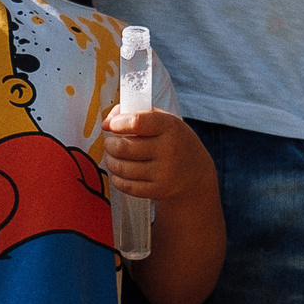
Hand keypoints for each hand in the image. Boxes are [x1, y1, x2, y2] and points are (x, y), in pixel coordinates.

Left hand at [101, 108, 215, 203]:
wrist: (196, 172)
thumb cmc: (173, 141)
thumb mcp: (164, 121)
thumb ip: (136, 113)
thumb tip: (108, 122)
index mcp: (170, 126)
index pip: (136, 122)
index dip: (117, 123)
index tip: (110, 125)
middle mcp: (169, 149)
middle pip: (123, 147)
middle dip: (110, 144)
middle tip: (110, 143)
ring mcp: (164, 172)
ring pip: (122, 168)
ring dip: (111, 161)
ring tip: (113, 157)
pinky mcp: (158, 190)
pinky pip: (127, 185)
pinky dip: (117, 178)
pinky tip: (120, 172)